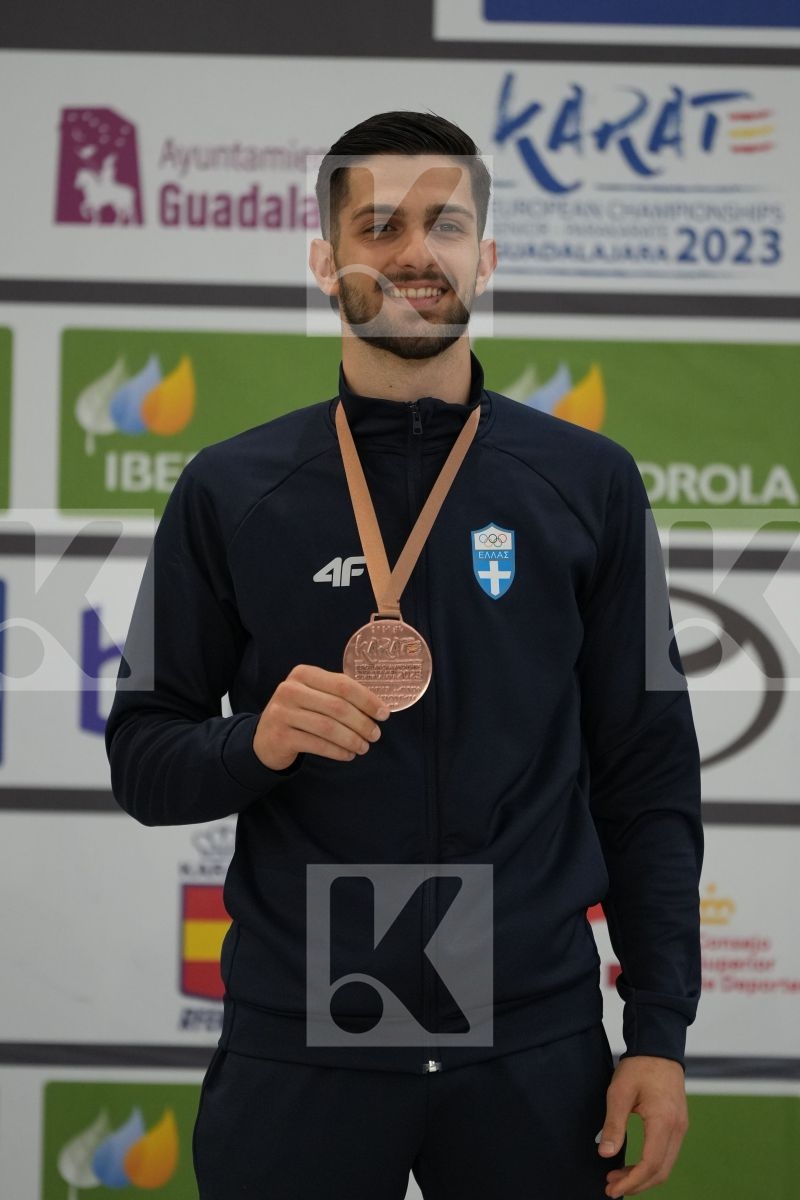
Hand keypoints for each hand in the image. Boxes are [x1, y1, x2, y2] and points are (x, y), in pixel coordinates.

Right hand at [253, 664, 389, 770]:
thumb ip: (338, 695)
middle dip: (362, 723)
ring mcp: (283, 713)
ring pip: (329, 727)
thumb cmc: (298, 714)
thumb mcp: (313, 696)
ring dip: (352, 739)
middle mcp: (290, 690)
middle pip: (338, 707)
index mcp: (303, 674)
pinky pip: (318, 744)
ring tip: (364, 747)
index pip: (343, 685)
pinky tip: (348, 755)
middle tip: (375, 735)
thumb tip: (377, 707)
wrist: (264, 738)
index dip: (367, 699)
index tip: (384, 714)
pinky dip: (338, 751)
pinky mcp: (281, 736)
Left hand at [598, 1055, 687, 1196]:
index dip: (631, 1181)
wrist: (659, 1048)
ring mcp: (681, 1128)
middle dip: (636, 1184)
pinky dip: (651, 1165)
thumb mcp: (619, 1092)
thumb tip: (605, 1154)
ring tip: (618, 1176)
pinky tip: (634, 1164)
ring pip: (665, 1165)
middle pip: (660, 1171)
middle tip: (612, 1187)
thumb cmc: (638, 1067)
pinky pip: (667, 1154)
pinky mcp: (678, 1125)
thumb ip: (613, 1124)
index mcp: (663, 1122)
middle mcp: (677, 1129)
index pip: (650, 1164)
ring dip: (643, 1176)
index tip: (612, 1188)